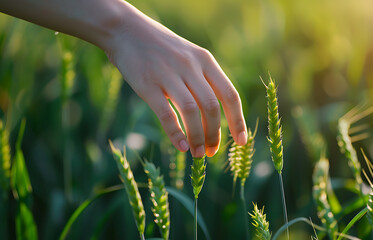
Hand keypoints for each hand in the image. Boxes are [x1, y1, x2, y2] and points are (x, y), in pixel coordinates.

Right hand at [104, 7, 246, 156]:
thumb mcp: (189, 57)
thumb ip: (203, 81)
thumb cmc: (161, 48)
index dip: (237, 121)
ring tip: (198, 154)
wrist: (126, 30)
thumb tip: (214, 117)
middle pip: (212, 106)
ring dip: (198, 137)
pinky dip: (176, 133)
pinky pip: (166, 113)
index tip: (241, 141)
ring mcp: (169, 74)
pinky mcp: (147, 84)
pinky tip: (181, 146)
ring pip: (192, 111)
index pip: (230, 95)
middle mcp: (190, 66)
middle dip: (215, 134)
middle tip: (211, 152)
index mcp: (205, 61)